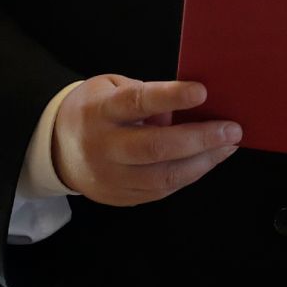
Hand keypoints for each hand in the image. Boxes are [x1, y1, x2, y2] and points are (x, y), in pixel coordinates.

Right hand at [51, 74, 240, 206]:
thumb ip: (145, 94)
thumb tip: (190, 108)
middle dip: (200, 139)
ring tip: (228, 146)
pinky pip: (161, 190)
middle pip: (154, 147)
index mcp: (99, 111)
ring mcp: (110, 177)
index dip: (170, 97)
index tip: (202, 91)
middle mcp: (103, 147)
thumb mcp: (110, 88)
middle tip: (232, 130)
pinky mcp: (119, 198)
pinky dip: (190, 175)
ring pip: (162, 176)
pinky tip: (208, 160)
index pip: (136, 102)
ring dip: (203, 162)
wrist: (54, 149)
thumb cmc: (94, 110)